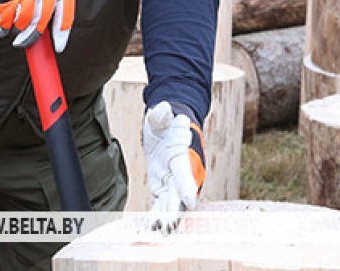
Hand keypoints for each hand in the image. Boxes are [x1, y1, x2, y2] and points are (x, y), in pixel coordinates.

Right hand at [0, 0, 75, 50]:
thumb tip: (50, 25)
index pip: (65, 13)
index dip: (61, 33)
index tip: (57, 48)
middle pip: (41, 22)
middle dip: (31, 37)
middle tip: (23, 43)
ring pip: (23, 21)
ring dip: (17, 29)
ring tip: (13, 29)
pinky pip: (7, 17)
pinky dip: (3, 26)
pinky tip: (3, 28)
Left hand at [143, 101, 204, 230]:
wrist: (170, 126)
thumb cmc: (167, 120)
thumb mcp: (162, 115)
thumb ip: (161, 114)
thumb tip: (162, 109)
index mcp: (183, 154)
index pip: (186, 173)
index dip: (187, 188)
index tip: (190, 203)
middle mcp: (182, 171)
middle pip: (180, 194)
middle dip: (176, 210)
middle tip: (169, 225)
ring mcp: (173, 181)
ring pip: (172, 203)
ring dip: (167, 217)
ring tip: (160, 231)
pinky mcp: (163, 187)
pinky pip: (161, 204)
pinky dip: (157, 216)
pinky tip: (150, 228)